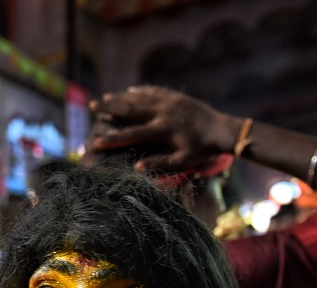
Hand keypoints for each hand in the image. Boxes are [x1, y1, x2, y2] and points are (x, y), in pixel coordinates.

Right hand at [90, 85, 236, 172]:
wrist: (223, 130)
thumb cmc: (203, 149)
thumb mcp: (183, 160)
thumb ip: (159, 163)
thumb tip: (135, 168)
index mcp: (164, 129)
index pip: (133, 133)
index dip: (114, 137)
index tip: (97, 140)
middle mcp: (164, 111)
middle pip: (131, 108)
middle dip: (110, 108)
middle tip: (92, 106)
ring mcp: (170, 101)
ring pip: (140, 97)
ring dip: (122, 97)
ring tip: (105, 98)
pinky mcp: (176, 96)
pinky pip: (154, 91)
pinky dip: (141, 91)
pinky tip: (130, 90)